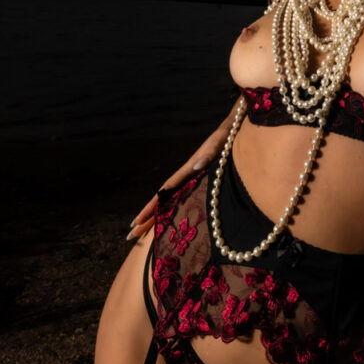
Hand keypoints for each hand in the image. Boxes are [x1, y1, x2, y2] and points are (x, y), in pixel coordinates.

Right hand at [126, 107, 237, 240]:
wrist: (234, 128)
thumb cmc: (227, 136)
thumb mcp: (219, 143)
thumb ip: (210, 153)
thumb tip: (196, 166)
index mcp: (188, 169)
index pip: (164, 191)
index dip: (150, 207)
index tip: (137, 221)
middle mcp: (187, 175)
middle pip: (162, 199)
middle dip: (146, 218)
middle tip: (130, 235)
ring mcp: (193, 179)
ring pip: (170, 201)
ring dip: (156, 217)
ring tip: (142, 233)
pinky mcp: (203, 181)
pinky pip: (184, 200)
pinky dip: (173, 211)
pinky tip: (171, 221)